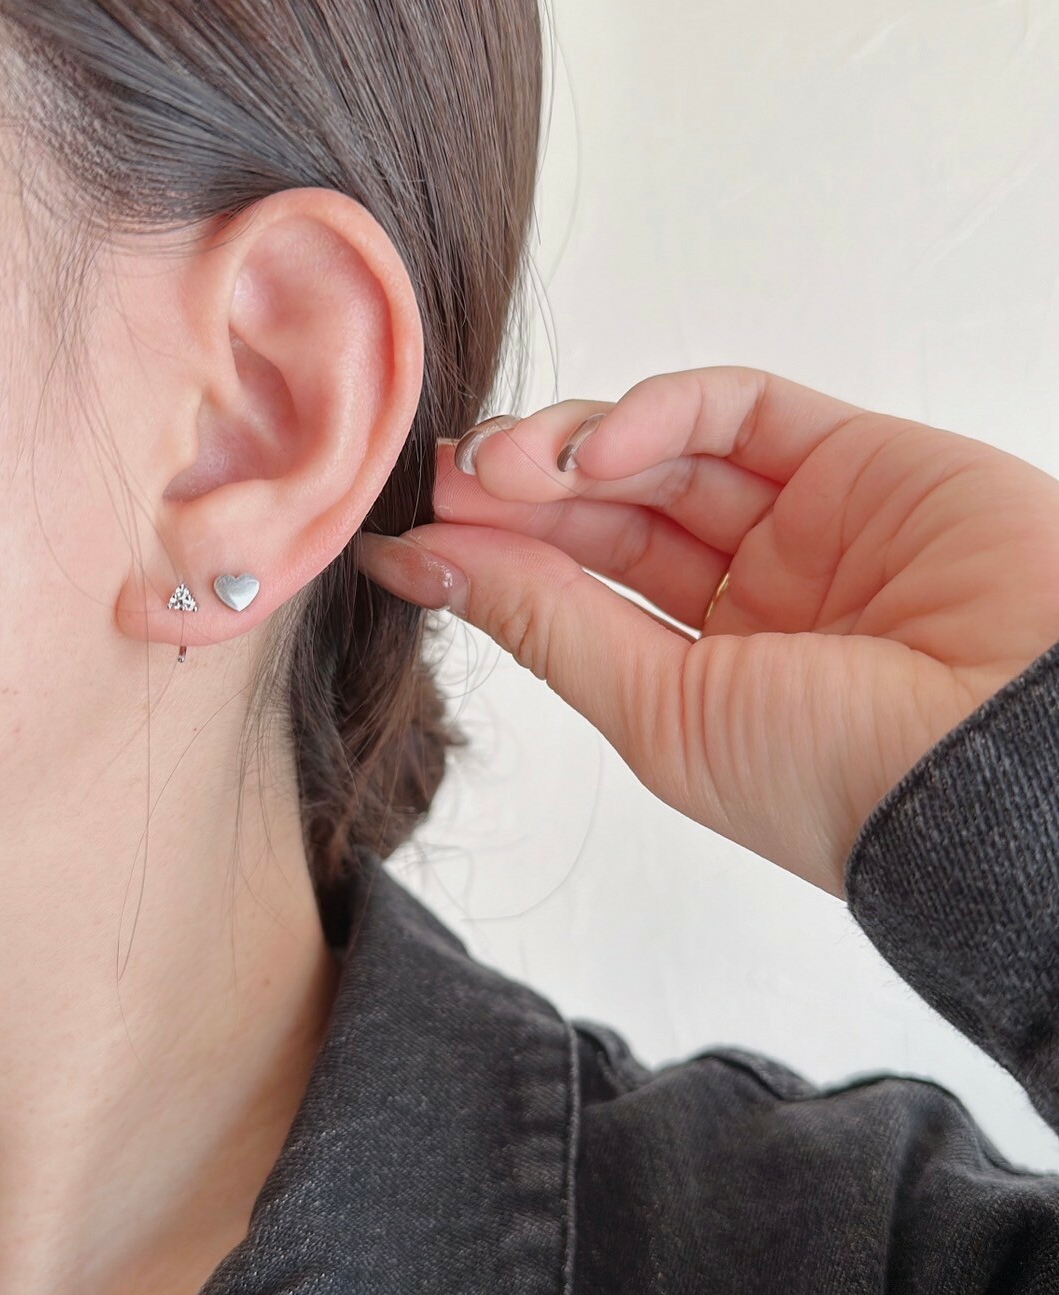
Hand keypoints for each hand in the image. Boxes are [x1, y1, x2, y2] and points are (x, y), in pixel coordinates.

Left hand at [356, 366, 1058, 898]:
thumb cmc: (836, 773)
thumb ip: (551, 626)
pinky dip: (658, 413)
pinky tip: (597, 450)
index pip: (576, 598)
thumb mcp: (663, 714)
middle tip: (444, 480)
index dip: (493, 563)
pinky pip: (736, 409)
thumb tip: (435, 568)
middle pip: (606, 520)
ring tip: (502, 463)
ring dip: (570, 448)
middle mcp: (748, 600)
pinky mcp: (852, 454)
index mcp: (703, 679)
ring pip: (661, 453)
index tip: (408, 540)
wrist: (1001, 753)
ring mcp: (802, 524)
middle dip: (518, 496)